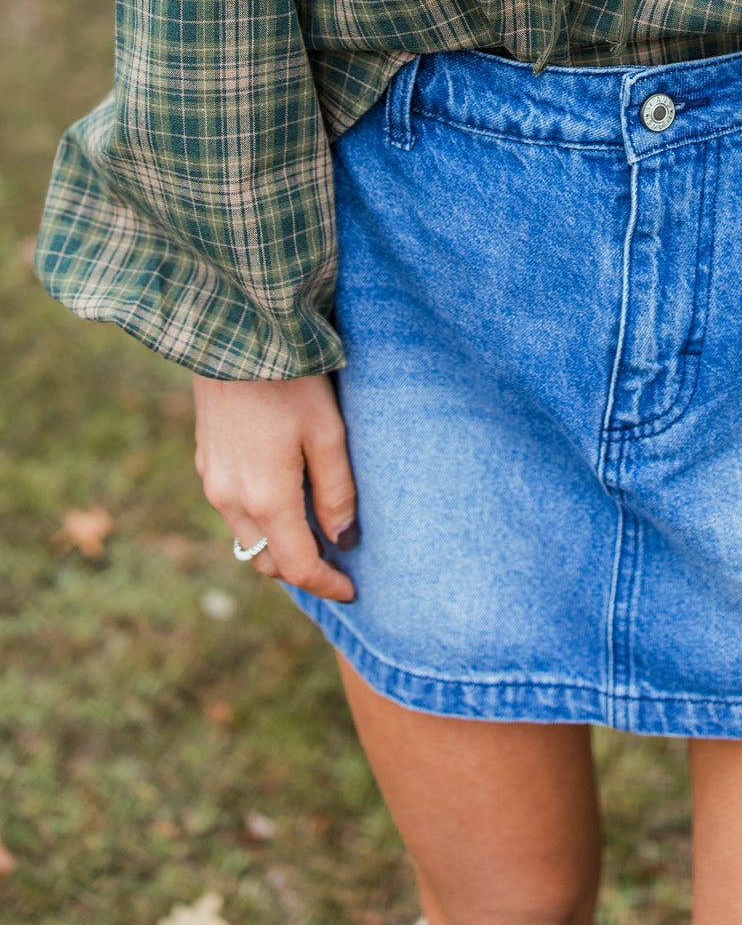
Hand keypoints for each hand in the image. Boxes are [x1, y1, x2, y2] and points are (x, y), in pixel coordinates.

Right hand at [193, 373, 357, 601]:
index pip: (296, 566)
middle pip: (265, 559)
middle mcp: (229, 499)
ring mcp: (210, 480)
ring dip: (276, 543)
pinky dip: (258, 517)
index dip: (326, 585)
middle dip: (300, 568)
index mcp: (265, 498)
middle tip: (335, 559)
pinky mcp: (205, 459)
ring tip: (313, 529)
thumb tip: (342, 539)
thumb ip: (336, 491)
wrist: (234, 333)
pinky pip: (232, 507)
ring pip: (246, 535)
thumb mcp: (328, 433)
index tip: (353, 591)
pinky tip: (283, 494)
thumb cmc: (291, 380)